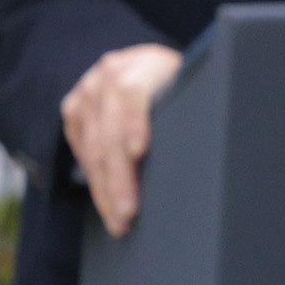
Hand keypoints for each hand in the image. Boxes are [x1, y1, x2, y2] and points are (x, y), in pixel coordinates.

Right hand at [60, 43, 180, 234]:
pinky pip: (81, 148)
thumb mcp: (196, 94)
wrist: (154, 69)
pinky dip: (94, 179)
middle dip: (119, 178)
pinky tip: (106, 203)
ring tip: (118, 221)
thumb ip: (195, 114)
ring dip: (104, 188)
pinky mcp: (74, 108)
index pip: (132, 92)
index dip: (134, 122)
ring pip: (92, 146)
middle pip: (110, 129)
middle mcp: (111, 71)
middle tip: (128, 215)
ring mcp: (89, 88)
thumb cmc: (185, 92)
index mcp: (148, 64)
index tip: (140, 152)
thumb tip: (210, 157)